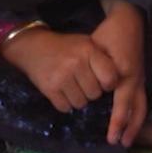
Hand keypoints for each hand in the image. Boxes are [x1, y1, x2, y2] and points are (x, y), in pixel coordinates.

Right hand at [0, 27, 119, 113]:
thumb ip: (101, 60)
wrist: (33, 47)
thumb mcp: (86, 44)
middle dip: (91, 92)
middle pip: (95, 94)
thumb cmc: (65, 47)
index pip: (110, 79)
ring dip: (78, 99)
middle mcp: (76, 63)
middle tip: (83, 83)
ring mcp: (61, 77)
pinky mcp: (49, 89)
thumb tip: (118, 82)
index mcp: (88, 50)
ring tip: (72, 87)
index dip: (108, 84)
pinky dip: (65, 103)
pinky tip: (62, 92)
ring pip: (81, 103)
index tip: (102, 82)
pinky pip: (65, 107)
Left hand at [91, 0, 146, 146]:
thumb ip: (94, 70)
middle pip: (138, 110)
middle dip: (130, 128)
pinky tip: (130, 124)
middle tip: (121, 144)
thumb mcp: (98, 50)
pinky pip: (141, 100)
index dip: (118, 122)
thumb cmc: (110, 34)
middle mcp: (136, 79)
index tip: (111, 137)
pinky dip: (137, 114)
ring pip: (142, 106)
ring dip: (135, 124)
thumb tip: (87, 91)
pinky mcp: (139, 77)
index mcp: (126, 74)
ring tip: (127, 140)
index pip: (123, 104)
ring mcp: (140, 78)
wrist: (128, 19)